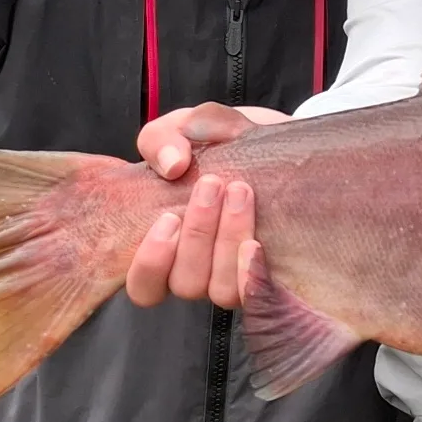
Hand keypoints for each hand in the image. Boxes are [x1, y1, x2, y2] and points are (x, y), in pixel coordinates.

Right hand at [125, 102, 287, 309]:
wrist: (277, 140)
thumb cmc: (219, 142)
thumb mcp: (184, 129)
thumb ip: (164, 140)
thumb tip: (171, 165)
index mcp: (168, 246)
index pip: (144, 286)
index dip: (149, 263)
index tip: (167, 218)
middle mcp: (200, 268)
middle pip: (185, 281)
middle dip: (197, 232)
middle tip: (213, 183)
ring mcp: (235, 273)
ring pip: (220, 288)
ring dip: (227, 240)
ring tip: (240, 191)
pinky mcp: (270, 269)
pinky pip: (255, 292)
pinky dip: (251, 271)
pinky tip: (256, 242)